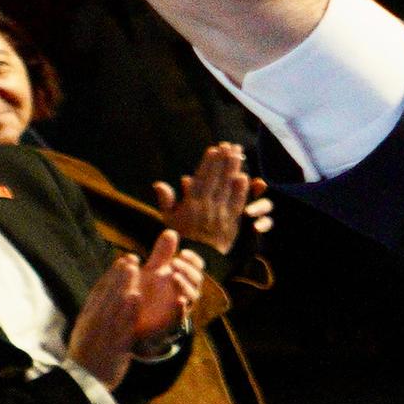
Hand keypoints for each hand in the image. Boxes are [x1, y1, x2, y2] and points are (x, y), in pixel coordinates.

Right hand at [63, 234, 185, 389]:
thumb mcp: (85, 331)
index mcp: (87, 318)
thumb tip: (102, 296)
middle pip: (106, 294)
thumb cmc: (88, 356)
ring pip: (114, 304)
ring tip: (134, 268)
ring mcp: (102, 332)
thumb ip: (94, 314)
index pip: (98, 292)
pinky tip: (136, 297)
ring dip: (124, 285)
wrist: (83, 382)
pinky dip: (128, 310)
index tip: (121, 260)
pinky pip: (121, 325)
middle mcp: (93, 322)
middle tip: (131, 257)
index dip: (111, 275)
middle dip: (119, 274)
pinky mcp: (112, 344)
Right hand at [164, 141, 262, 258]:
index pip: (201, 179)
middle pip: (216, 179)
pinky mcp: (232, 221)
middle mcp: (206, 206)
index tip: (213, 149)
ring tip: (238, 154)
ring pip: (228, 187)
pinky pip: (237, 203)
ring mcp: (220, 213)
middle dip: (223, 161)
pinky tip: (245, 177)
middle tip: (229, 145)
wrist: (198, 258)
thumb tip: (159, 183)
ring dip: (233, 169)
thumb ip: (166, 200)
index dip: (208, 163)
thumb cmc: (181, 236)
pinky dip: (241, 190)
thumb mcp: (168, 218)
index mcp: (191, 204)